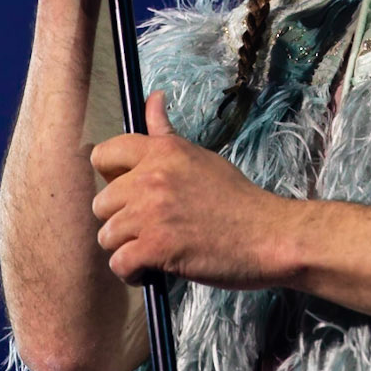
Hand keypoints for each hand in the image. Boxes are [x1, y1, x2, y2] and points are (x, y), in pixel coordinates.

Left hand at [91, 92, 284, 287]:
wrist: (268, 235)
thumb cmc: (238, 200)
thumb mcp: (200, 157)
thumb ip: (166, 134)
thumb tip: (153, 98)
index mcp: (162, 152)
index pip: (104, 155)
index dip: (111, 179)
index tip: (129, 193)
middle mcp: (151, 178)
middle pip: (101, 203)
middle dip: (120, 220)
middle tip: (149, 229)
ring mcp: (151, 213)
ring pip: (107, 236)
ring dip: (126, 248)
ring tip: (153, 251)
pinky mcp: (156, 247)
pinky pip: (119, 263)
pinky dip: (132, 273)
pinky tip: (152, 269)